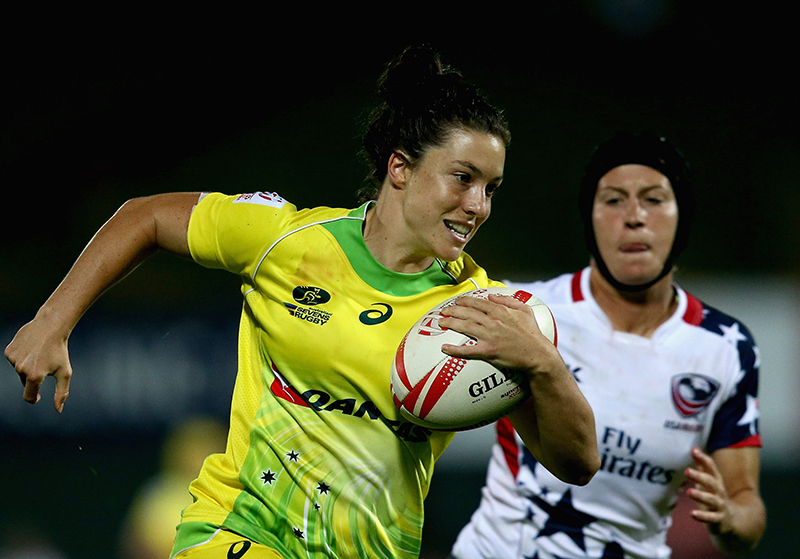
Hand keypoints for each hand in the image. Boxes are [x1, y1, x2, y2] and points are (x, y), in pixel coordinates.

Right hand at [5, 314, 72, 412]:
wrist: (51, 326)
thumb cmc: (60, 350)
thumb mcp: (64, 372)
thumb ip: (61, 392)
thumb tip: (58, 410)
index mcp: (34, 376)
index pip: (29, 396)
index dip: (34, 399)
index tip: (38, 397)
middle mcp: (21, 369)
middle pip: (26, 382)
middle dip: (34, 377)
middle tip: (45, 364)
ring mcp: (13, 359)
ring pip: (19, 370)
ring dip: (28, 366)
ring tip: (39, 354)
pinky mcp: (9, 351)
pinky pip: (14, 360)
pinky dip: (21, 357)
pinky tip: (31, 348)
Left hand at [437, 293, 556, 371]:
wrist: (538, 354)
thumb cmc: (532, 333)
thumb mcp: (525, 310)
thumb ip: (508, 300)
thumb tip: (492, 296)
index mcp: (500, 311)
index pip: (477, 302)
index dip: (464, 301)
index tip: (456, 301)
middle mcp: (493, 321)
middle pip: (467, 312)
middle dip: (452, 310)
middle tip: (443, 311)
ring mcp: (489, 336)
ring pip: (464, 326)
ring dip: (450, 323)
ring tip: (441, 323)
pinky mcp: (488, 351)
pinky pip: (468, 350)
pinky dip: (455, 349)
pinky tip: (445, 348)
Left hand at [685, 446, 732, 533]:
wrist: (733, 521)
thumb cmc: (715, 497)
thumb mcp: (709, 482)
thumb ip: (702, 467)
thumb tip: (694, 448)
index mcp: (716, 482)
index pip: (712, 468)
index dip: (703, 459)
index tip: (694, 450)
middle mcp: (719, 492)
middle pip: (711, 483)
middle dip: (700, 476)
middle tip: (687, 471)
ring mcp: (720, 506)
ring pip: (711, 500)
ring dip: (700, 496)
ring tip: (688, 492)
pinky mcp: (719, 520)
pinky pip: (711, 518)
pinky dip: (702, 516)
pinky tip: (692, 513)